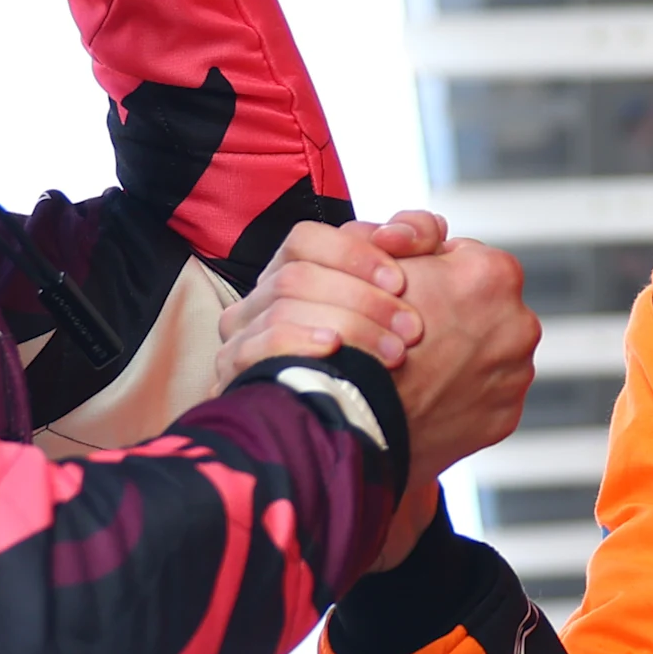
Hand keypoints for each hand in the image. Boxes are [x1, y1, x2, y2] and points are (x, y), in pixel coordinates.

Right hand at [216, 214, 444, 375]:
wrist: (362, 421)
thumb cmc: (385, 343)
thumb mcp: (413, 282)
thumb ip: (417, 237)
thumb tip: (398, 232)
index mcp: (291, 270)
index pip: (304, 240)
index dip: (352, 253)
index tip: (400, 280)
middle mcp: (259, 300)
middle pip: (296, 277)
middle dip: (361, 300)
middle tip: (412, 328)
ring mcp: (240, 338)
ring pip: (281, 311)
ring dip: (345, 328)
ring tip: (394, 353)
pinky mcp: (234, 377)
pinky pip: (253, 350)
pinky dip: (296, 344)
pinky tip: (334, 350)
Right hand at [377, 240, 538, 568]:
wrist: (358, 413)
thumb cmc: (365, 329)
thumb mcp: (383, 257)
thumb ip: (414, 235)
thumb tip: (427, 234)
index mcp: (495, 274)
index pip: (465, 258)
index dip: (432, 273)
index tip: (409, 292)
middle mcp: (520, 323)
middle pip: (483, 307)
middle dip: (455, 314)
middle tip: (412, 330)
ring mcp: (517, 374)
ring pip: (488, 351)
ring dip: (463, 354)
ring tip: (420, 365)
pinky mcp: (506, 416)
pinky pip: (486, 394)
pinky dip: (464, 393)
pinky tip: (431, 394)